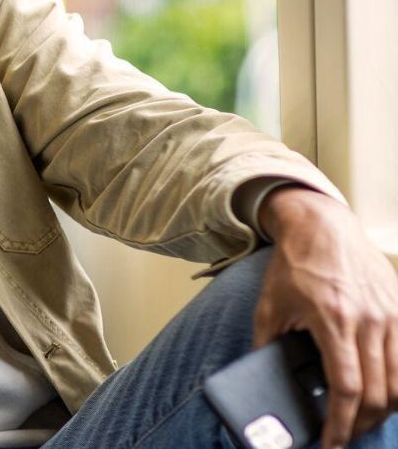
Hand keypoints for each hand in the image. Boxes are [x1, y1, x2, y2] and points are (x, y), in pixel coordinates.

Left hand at [255, 187, 397, 447]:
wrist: (322, 227)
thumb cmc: (293, 267)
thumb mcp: (269, 308)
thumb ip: (269, 346)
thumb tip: (269, 381)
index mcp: (334, 320)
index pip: (347, 387)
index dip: (341, 422)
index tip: (331, 441)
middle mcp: (369, 320)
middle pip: (378, 392)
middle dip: (362, 423)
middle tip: (345, 436)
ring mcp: (391, 315)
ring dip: (384, 409)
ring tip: (363, 420)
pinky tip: (385, 394)